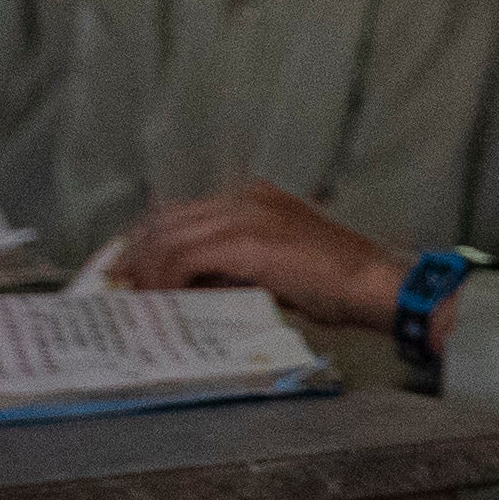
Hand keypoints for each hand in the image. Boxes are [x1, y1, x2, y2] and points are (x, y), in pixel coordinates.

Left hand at [116, 189, 401, 328]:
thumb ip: (234, 268)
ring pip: (168, 236)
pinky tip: (165, 301)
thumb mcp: (277, 269)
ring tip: (138, 301)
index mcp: (254, 199)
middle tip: (119, 290)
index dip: (149, 243)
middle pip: (165, 220)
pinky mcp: (247, 240)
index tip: (130, 273)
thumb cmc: (339, 287)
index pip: (182, 214)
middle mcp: (245, 198)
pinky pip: (185, 256)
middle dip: (134, 256)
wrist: (380, 285)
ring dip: (146, 271)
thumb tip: (189, 288)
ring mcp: (247, 215)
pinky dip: (166, 280)